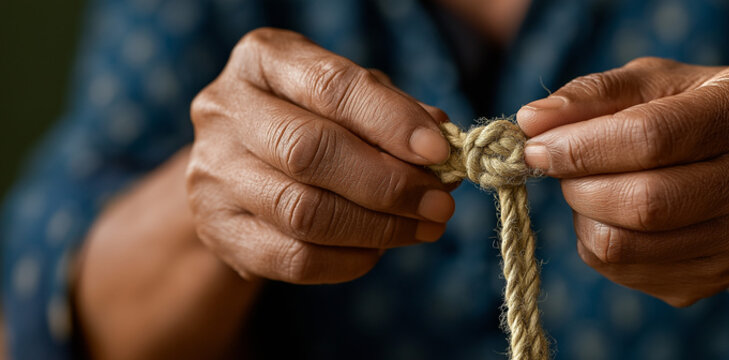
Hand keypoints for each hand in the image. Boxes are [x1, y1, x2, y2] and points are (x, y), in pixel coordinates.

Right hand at [187, 28, 455, 283]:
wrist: (244, 168)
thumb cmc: (315, 120)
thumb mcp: (353, 99)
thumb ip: (397, 113)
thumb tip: (444, 146)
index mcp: (263, 60)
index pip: (331, 86)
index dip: (391, 120)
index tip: (439, 151)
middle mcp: (225, 110)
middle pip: (310, 152)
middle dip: (388, 183)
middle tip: (439, 204)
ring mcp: (213, 173)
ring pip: (303, 212)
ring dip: (377, 227)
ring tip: (423, 228)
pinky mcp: (218, 230)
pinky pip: (292, 258)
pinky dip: (347, 260)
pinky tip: (378, 250)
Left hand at [517, 58, 728, 305]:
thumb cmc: (694, 110)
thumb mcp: (656, 82)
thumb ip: (595, 94)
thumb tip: (531, 121)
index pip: (652, 138)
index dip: (581, 146)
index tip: (535, 146)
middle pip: (644, 203)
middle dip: (579, 185)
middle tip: (558, 168)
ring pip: (628, 247)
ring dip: (583, 217)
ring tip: (587, 188)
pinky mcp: (718, 279)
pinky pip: (628, 273)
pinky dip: (597, 244)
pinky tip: (609, 216)